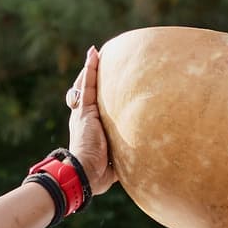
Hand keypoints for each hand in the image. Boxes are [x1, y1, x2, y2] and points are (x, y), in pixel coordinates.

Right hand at [64, 46, 118, 195]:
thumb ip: (126, 154)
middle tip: (101, 60)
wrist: (85, 174)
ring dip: (90, 69)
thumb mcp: (116, 160)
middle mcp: (83, 118)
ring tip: (97, 53)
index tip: (107, 85)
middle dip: (92, 77)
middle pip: (87, 92)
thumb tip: (144, 158)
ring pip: (85, 85)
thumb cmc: (100, 174)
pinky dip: (90, 69)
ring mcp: (83, 114)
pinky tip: (93, 54)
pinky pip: (87, 85)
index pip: (94, 106)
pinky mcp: (84, 111)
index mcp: (89, 129)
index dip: (99, 94)